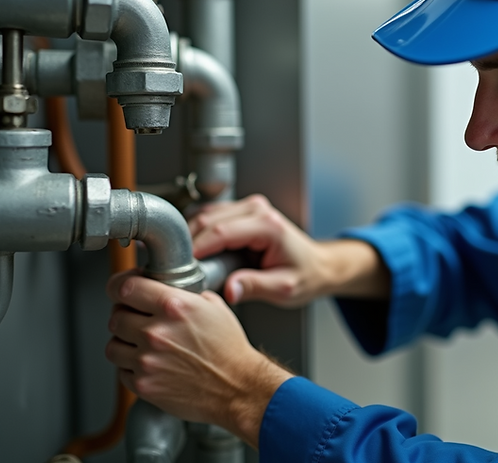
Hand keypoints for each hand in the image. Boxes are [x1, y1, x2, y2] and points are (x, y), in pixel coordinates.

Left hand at [105, 271, 293, 446]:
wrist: (237, 387)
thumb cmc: (229, 350)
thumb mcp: (214, 308)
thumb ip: (185, 295)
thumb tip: (167, 289)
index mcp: (174, 306)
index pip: (124, 288)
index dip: (120, 287)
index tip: (122, 290)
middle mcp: (156, 332)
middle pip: (116, 317)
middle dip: (126, 316)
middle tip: (139, 320)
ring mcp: (147, 360)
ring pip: (113, 345)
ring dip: (124, 343)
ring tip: (143, 345)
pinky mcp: (143, 384)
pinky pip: (122, 370)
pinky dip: (131, 367)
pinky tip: (150, 364)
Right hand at [189, 194, 389, 305]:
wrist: (318, 266)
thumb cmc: (306, 275)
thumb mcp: (284, 288)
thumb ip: (255, 287)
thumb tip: (228, 290)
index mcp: (268, 225)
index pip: (220, 232)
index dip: (196, 250)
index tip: (181, 269)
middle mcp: (257, 209)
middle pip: (207, 220)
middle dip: (188, 244)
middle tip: (178, 271)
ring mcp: (248, 206)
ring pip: (204, 215)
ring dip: (190, 237)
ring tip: (186, 264)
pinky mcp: (240, 211)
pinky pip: (209, 217)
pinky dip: (197, 233)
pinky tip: (195, 254)